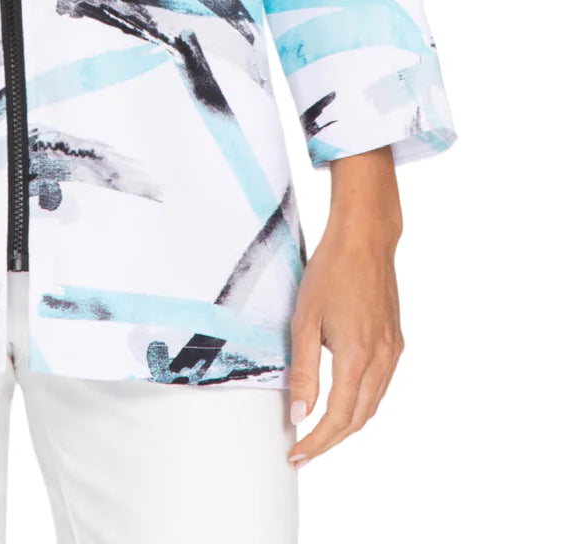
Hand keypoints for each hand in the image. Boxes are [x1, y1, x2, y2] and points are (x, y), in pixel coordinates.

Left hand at [286, 154, 404, 466]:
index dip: (317, 441)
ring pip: (372, 405)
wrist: (365, 240)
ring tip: (319, 433)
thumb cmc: (331, 272)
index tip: (297, 454)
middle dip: (331, 440)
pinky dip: (362, 403)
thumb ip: (303, 371)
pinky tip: (343, 400)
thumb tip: (300, 414)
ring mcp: (393, 352)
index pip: (338, 417)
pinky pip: (380, 386)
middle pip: (358, 419)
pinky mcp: (396, 342)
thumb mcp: (305, 320)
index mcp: (357, 356)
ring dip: (347, 424)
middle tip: (304, 450)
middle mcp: (382, 360)